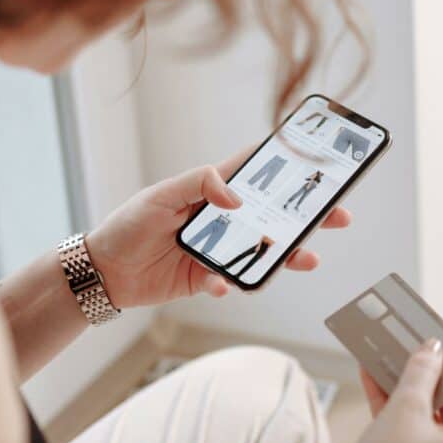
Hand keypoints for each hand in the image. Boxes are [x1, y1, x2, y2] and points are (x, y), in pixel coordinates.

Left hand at [85, 149, 351, 307]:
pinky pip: (230, 282)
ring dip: (286, 255)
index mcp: (211, 190)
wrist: (104, 272)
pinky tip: (220, 285)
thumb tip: (236, 198)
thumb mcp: (160, 196)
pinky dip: (228, 285)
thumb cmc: (129, 224)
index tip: (319, 157)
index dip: (286, 163)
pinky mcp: (207, 278)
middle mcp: (221, 219)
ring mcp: (218, 250)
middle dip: (307, 214)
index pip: (255, 171)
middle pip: (273, 213)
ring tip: (308, 257)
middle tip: (338, 214)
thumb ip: (199, 185)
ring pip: (262, 251)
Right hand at [338, 325, 442, 442]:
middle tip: (417, 339)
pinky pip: (418, 434)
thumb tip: (431, 350)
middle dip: (434, 369)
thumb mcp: (406, 411)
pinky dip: (398, 409)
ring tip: (389, 352)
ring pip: (434, 417)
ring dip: (409, 385)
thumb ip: (421, 373)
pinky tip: (373, 378)